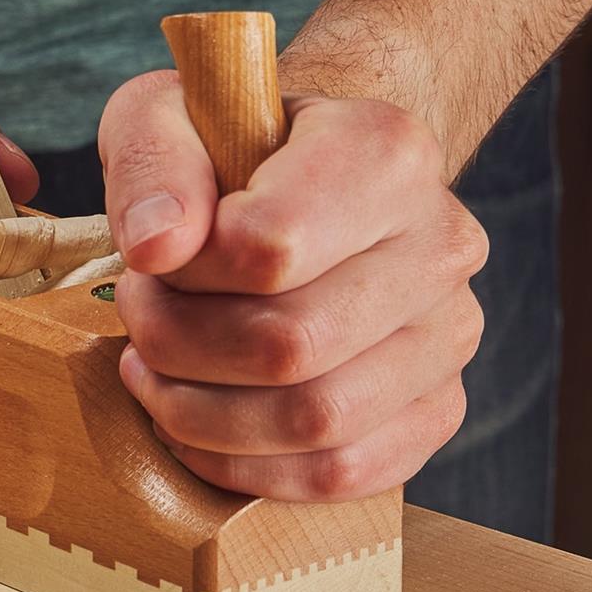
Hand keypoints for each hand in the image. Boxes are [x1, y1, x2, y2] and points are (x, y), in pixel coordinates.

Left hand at [99, 72, 487, 500]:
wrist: (309, 184)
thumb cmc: (229, 152)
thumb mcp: (162, 118)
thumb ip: (151, 166)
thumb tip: (157, 248)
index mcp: (387, 153)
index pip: (269, 248)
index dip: (185, 275)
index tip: (155, 262)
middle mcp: (442, 243)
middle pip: (287, 347)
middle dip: (180, 349)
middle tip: (141, 322)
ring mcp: (450, 333)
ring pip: (316, 422)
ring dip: (202, 416)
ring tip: (159, 373)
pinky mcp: (437, 406)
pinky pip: (341, 472)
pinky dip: (248, 467)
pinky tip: (200, 430)